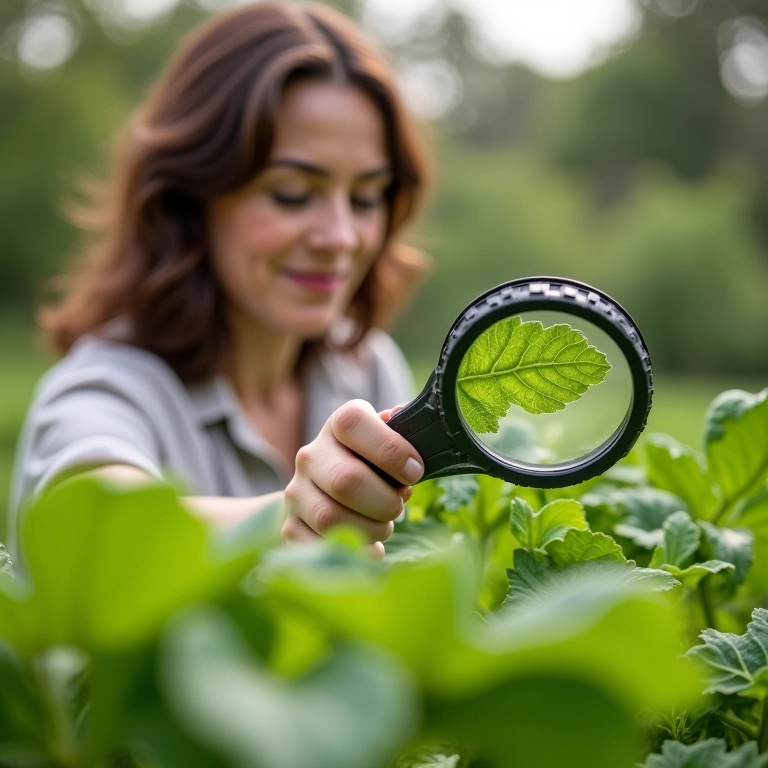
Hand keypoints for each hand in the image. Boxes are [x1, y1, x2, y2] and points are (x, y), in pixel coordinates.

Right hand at [282, 399, 423, 558]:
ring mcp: (296, 493)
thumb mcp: (386, 444)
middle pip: (345, 480)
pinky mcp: (291, 528)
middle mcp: (311, 455)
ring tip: (384, 527)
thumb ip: (400, 433)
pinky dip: (355, 554)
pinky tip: (371, 547)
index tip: (414, 472)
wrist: (324, 495)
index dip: (390, 449)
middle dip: (385, 501)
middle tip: (398, 506)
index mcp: (339, 426)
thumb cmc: (371, 467)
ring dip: (371, 530)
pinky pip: (320, 548)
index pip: (353, 423)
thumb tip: (404, 415)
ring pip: (330, 519)